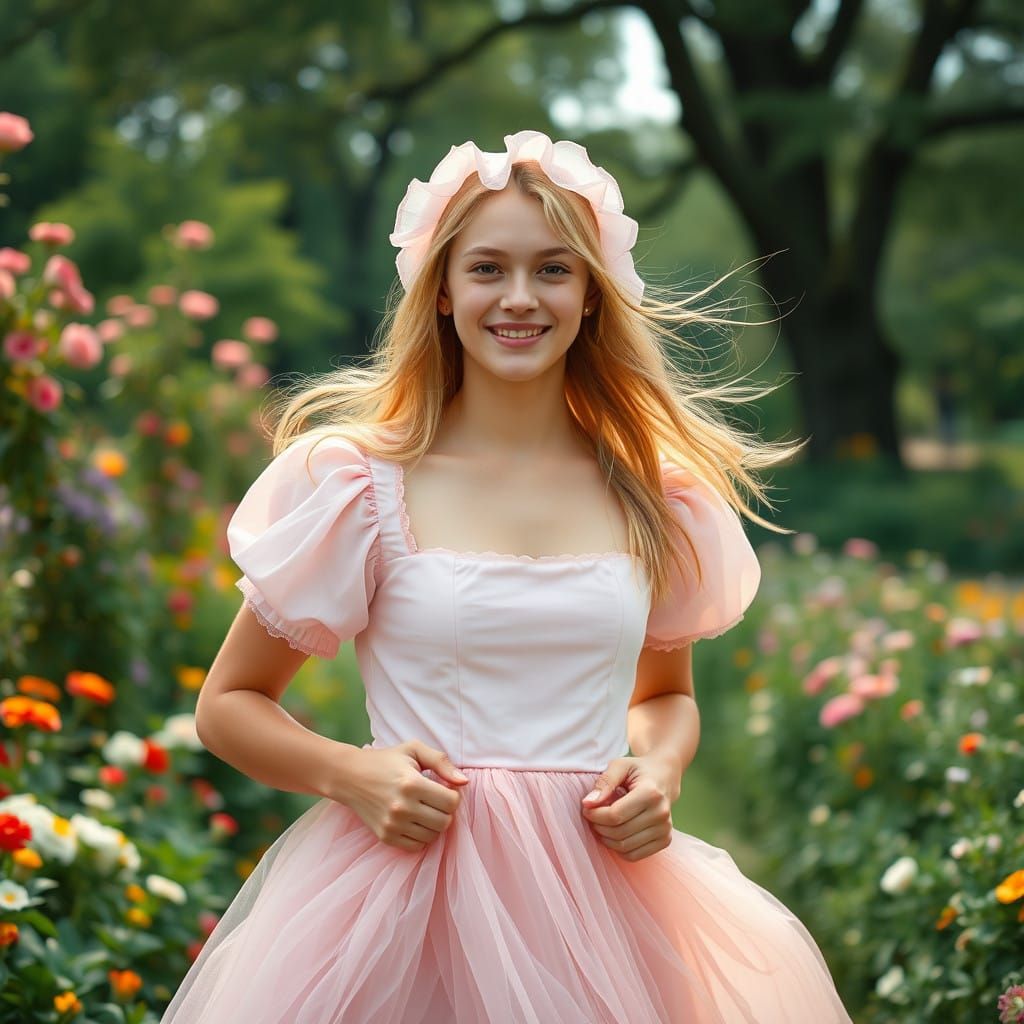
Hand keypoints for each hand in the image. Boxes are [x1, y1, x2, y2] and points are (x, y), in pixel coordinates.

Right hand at [342, 739, 468, 852]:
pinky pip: (417, 846)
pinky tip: (415, 821)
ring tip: (425, 809)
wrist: (349, 776)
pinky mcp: (385, 837)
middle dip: (446, 811)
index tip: (444, 788)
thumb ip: (442, 762)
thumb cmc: (386, 760)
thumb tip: (464, 782)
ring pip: (432, 836)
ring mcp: (392, 825)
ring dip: (434, 824)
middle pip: (444, 822)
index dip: (453, 795)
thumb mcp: (413, 750)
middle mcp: (402, 807)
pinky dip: (421, 836)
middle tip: (435, 800)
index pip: (451, 802)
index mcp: (412, 784)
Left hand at [580, 755, 679, 861]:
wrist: (664, 778)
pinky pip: (634, 855)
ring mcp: (665, 829)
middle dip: (598, 827)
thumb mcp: (620, 765)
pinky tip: (614, 834)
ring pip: (625, 847)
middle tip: (592, 816)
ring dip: (606, 839)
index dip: (595, 815)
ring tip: (601, 824)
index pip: (615, 815)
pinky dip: (619, 849)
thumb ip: (604, 782)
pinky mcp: (665, 840)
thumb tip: (588, 803)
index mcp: (651, 793)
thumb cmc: (638, 771)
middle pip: (619, 833)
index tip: (586, 808)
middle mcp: (661, 813)